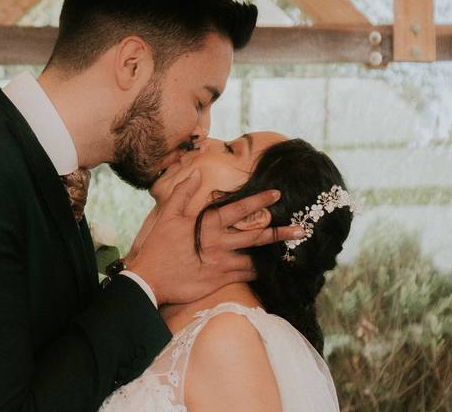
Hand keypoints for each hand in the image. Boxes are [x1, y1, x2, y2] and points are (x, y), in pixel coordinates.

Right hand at [125, 169, 304, 305]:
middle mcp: (219, 242)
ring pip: (255, 257)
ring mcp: (222, 262)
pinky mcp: (221, 280)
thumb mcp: (168, 215)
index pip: (240, 209)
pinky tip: (271, 269)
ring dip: (274, 253)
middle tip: (301, 229)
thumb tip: (196, 172)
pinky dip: (260, 271)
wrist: (150, 280)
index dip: (259, 200)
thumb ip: (183, 192)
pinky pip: (247, 275)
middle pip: (256, 235)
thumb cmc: (159, 247)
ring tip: (292, 250)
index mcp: (208, 223)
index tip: (277, 194)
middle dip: (280, 231)